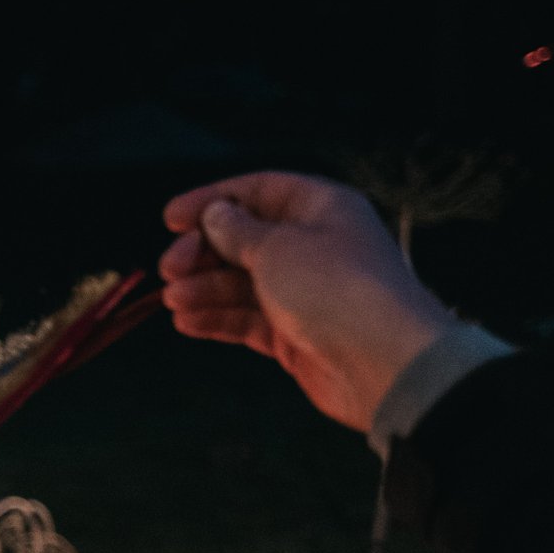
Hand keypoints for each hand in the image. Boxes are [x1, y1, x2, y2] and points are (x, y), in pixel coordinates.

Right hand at [158, 172, 451, 432]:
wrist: (382, 361)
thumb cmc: (334, 289)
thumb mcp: (276, 247)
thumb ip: (237, 231)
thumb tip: (216, 215)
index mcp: (320, 209)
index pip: (259, 191)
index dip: (213, 201)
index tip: (171, 218)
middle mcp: (313, 246)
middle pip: (244, 240)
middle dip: (202, 253)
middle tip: (171, 269)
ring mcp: (304, 292)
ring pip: (241, 283)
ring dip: (204, 289)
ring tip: (174, 301)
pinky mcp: (295, 333)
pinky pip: (248, 319)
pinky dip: (217, 319)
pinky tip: (188, 322)